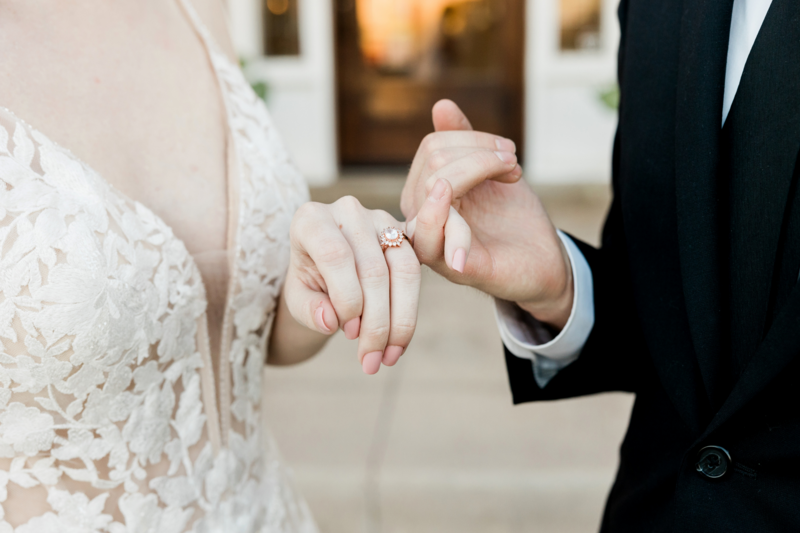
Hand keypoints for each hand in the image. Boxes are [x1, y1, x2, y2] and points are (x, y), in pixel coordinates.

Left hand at [283, 197, 420, 373]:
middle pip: (373, 268)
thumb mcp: (297, 298)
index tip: (347, 331)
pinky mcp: (404, 234)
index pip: (336, 255)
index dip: (346, 297)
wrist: (322, 270)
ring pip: (404, 270)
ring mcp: (380, 219)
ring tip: (387, 358)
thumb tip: (331, 321)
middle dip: (375, 322)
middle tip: (369, 361)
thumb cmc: (308, 282)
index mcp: (312, 219)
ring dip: (399, 321)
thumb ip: (307, 309)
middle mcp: (348, 211)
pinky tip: (399, 343)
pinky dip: (409, 313)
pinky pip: (418, 271)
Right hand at [402, 100, 573, 328]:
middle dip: (481, 153)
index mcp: (425, 196)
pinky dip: (444, 219)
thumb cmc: (512, 219)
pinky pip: (430, 239)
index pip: (431, 148)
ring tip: (513, 176)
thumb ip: (464, 142)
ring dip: (481, 169)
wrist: (544, 261)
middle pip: (434, 163)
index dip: (472, 139)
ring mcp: (435, 245)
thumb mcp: (490, 172)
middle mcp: (421, 220)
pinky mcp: (455, 268)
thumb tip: (441, 104)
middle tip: (513, 164)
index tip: (507, 152)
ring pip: (435, 188)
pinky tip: (464, 215)